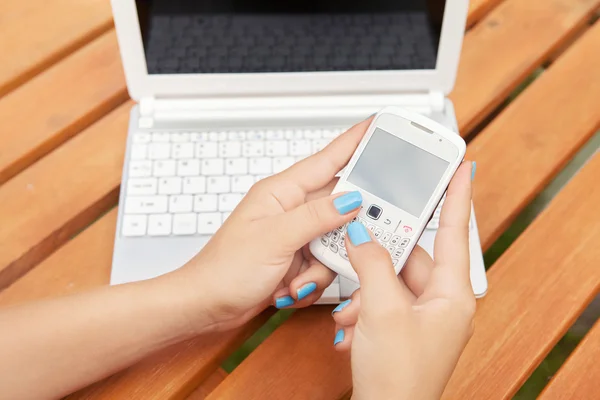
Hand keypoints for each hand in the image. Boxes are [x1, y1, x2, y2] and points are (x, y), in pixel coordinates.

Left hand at [166, 119, 370, 332]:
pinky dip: (312, 280)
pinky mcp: (297, 258)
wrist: (208, 305)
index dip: (355, 141)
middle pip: (340, 208)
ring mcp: (295, 235)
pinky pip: (325, 264)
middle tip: (341, 244)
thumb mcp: (274, 239)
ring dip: (322, 266)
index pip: (327, 160)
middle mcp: (291, 210)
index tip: (378, 126)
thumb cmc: (225, 269)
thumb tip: (351, 200)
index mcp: (281, 192)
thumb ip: (316, 217)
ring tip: (297, 278)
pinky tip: (290, 287)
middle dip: (341, 232)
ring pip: (336, 241)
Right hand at [331, 162, 475, 399]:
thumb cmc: (399, 377)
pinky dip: (363, 306)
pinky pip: (382, 299)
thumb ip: (372, 263)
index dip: (457, 197)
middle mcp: (440, 302)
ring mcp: (421, 316)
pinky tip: (350, 324)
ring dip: (364, 288)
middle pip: (410, 257)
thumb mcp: (382, 310)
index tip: (460, 168)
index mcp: (451, 295)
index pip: (454, 232)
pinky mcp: (402, 327)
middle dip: (378, 259)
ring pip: (389, 279)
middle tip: (360, 240)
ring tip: (353, 309)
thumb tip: (361, 232)